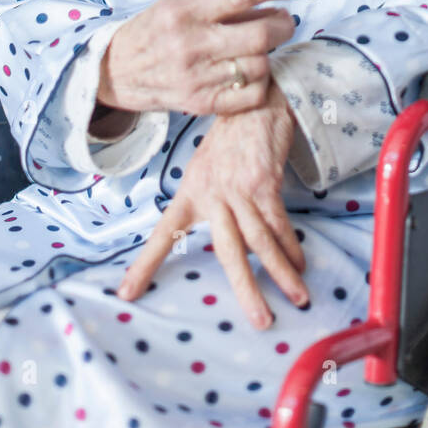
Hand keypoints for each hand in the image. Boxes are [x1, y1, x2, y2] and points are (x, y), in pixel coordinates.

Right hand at [98, 0, 314, 116]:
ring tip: (258, 48)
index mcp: (187, 11)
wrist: (113, 72)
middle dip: (284, 25)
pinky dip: (259, 82)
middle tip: (285, 22)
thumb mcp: (175, 4)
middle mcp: (192, 43)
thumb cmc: (152, 31)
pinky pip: (250, 94)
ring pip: (260, 65)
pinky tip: (250, 72)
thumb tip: (270, 1)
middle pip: (261, 34)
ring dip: (269, 54)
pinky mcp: (199, 104)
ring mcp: (197, 77)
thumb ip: (218, 1)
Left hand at [116, 79, 307, 328]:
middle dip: (246, 290)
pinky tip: (301, 263)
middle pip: (228, 253)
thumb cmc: (229, 143)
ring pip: (261, 242)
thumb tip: (220, 239)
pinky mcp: (264, 183)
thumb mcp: (205, 171)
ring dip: (282, 273)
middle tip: (261, 322)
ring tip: (298, 298)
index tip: (126, 294)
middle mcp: (211, 196)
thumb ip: (208, 204)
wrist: (252, 104)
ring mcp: (238, 190)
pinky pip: (280, 224)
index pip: (163, 235)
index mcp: (190, 195)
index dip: (144, 266)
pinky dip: (292, 246)